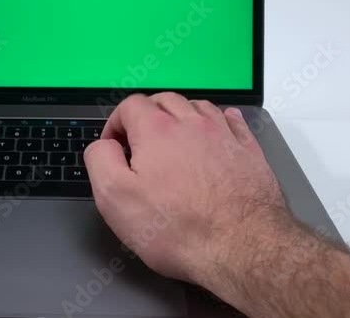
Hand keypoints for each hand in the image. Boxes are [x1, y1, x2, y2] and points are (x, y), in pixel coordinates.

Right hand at [83, 93, 291, 291]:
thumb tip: (103, 145)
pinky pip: (234, 122)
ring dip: (182, 114)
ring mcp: (224, 136)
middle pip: (165, 100)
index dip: (116, 122)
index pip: (130, 105)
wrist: (241, 248)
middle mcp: (192, 124)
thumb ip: (101, 160)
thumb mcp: (115, 198)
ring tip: (174, 135)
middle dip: (147, 114)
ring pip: (199, 107)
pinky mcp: (248, 152)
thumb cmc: (179, 229)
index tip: (114, 144)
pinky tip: (219, 130)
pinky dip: (221, 120)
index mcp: (157, 130)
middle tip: (140, 139)